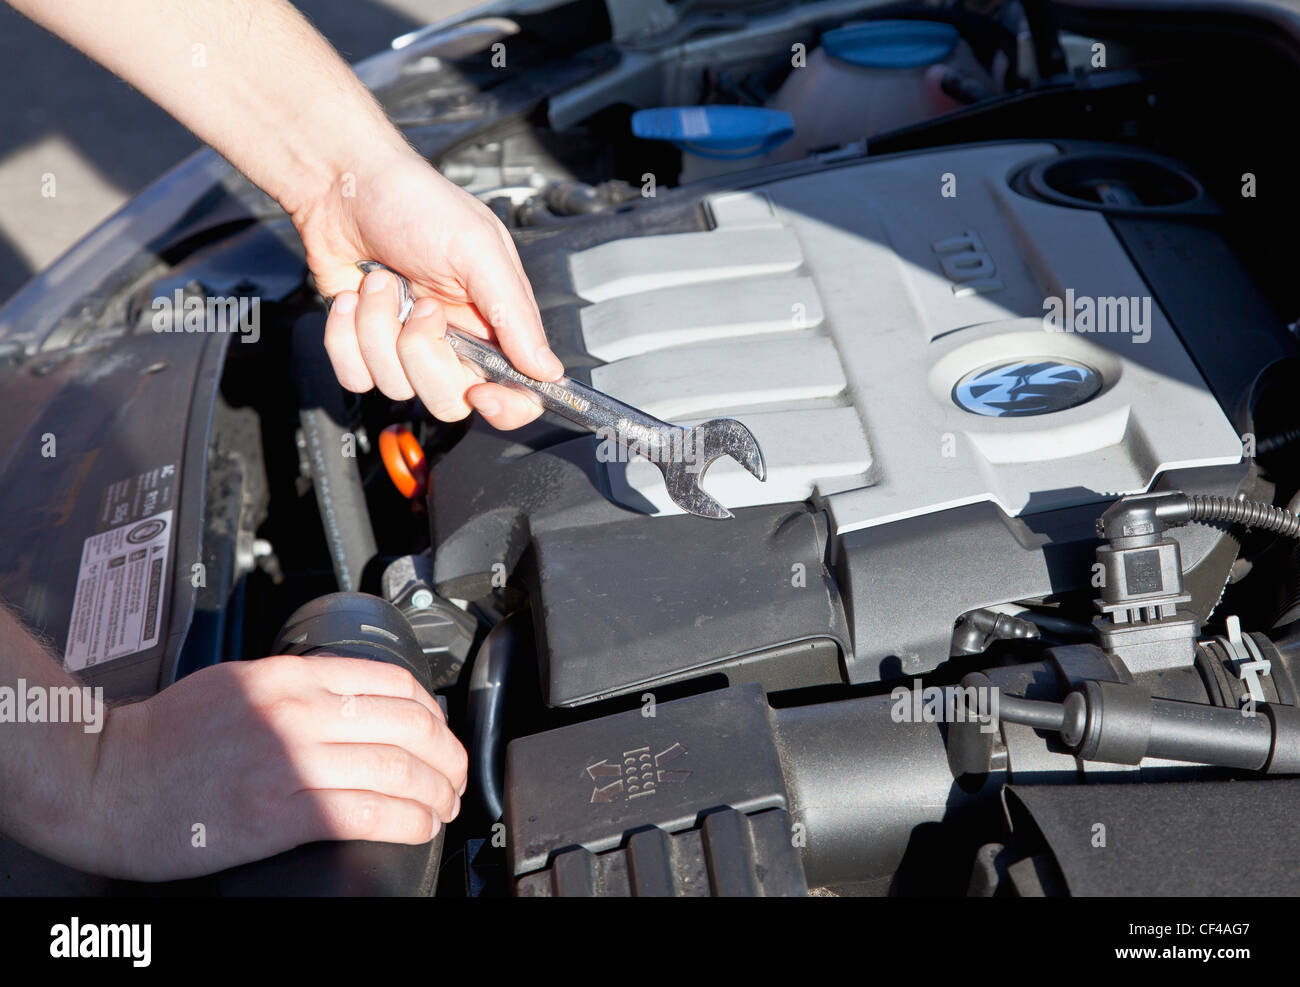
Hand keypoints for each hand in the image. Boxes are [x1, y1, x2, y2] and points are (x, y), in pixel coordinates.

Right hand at [85, 655, 467, 881]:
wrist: (102, 780)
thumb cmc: (162, 739)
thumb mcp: (237, 682)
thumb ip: (297, 685)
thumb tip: (355, 701)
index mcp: (289, 676)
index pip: (391, 681)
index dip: (433, 710)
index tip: (441, 732)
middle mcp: (296, 711)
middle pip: (407, 725)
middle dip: (448, 754)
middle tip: (456, 774)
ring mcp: (289, 761)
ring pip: (396, 768)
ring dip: (436, 790)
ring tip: (444, 804)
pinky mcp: (278, 812)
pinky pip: (366, 811)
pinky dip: (407, 819)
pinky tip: (418, 825)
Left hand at [294, 147, 562, 428]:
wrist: (342, 185)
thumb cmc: (416, 202)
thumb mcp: (478, 249)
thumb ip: (515, 313)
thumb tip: (548, 369)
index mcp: (495, 321)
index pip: (518, 392)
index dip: (505, 406)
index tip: (481, 392)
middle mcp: (455, 341)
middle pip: (448, 399)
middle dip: (422, 352)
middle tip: (421, 304)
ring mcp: (407, 347)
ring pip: (395, 386)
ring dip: (378, 327)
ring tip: (382, 281)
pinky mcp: (364, 346)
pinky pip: (356, 376)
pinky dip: (345, 335)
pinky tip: (354, 297)